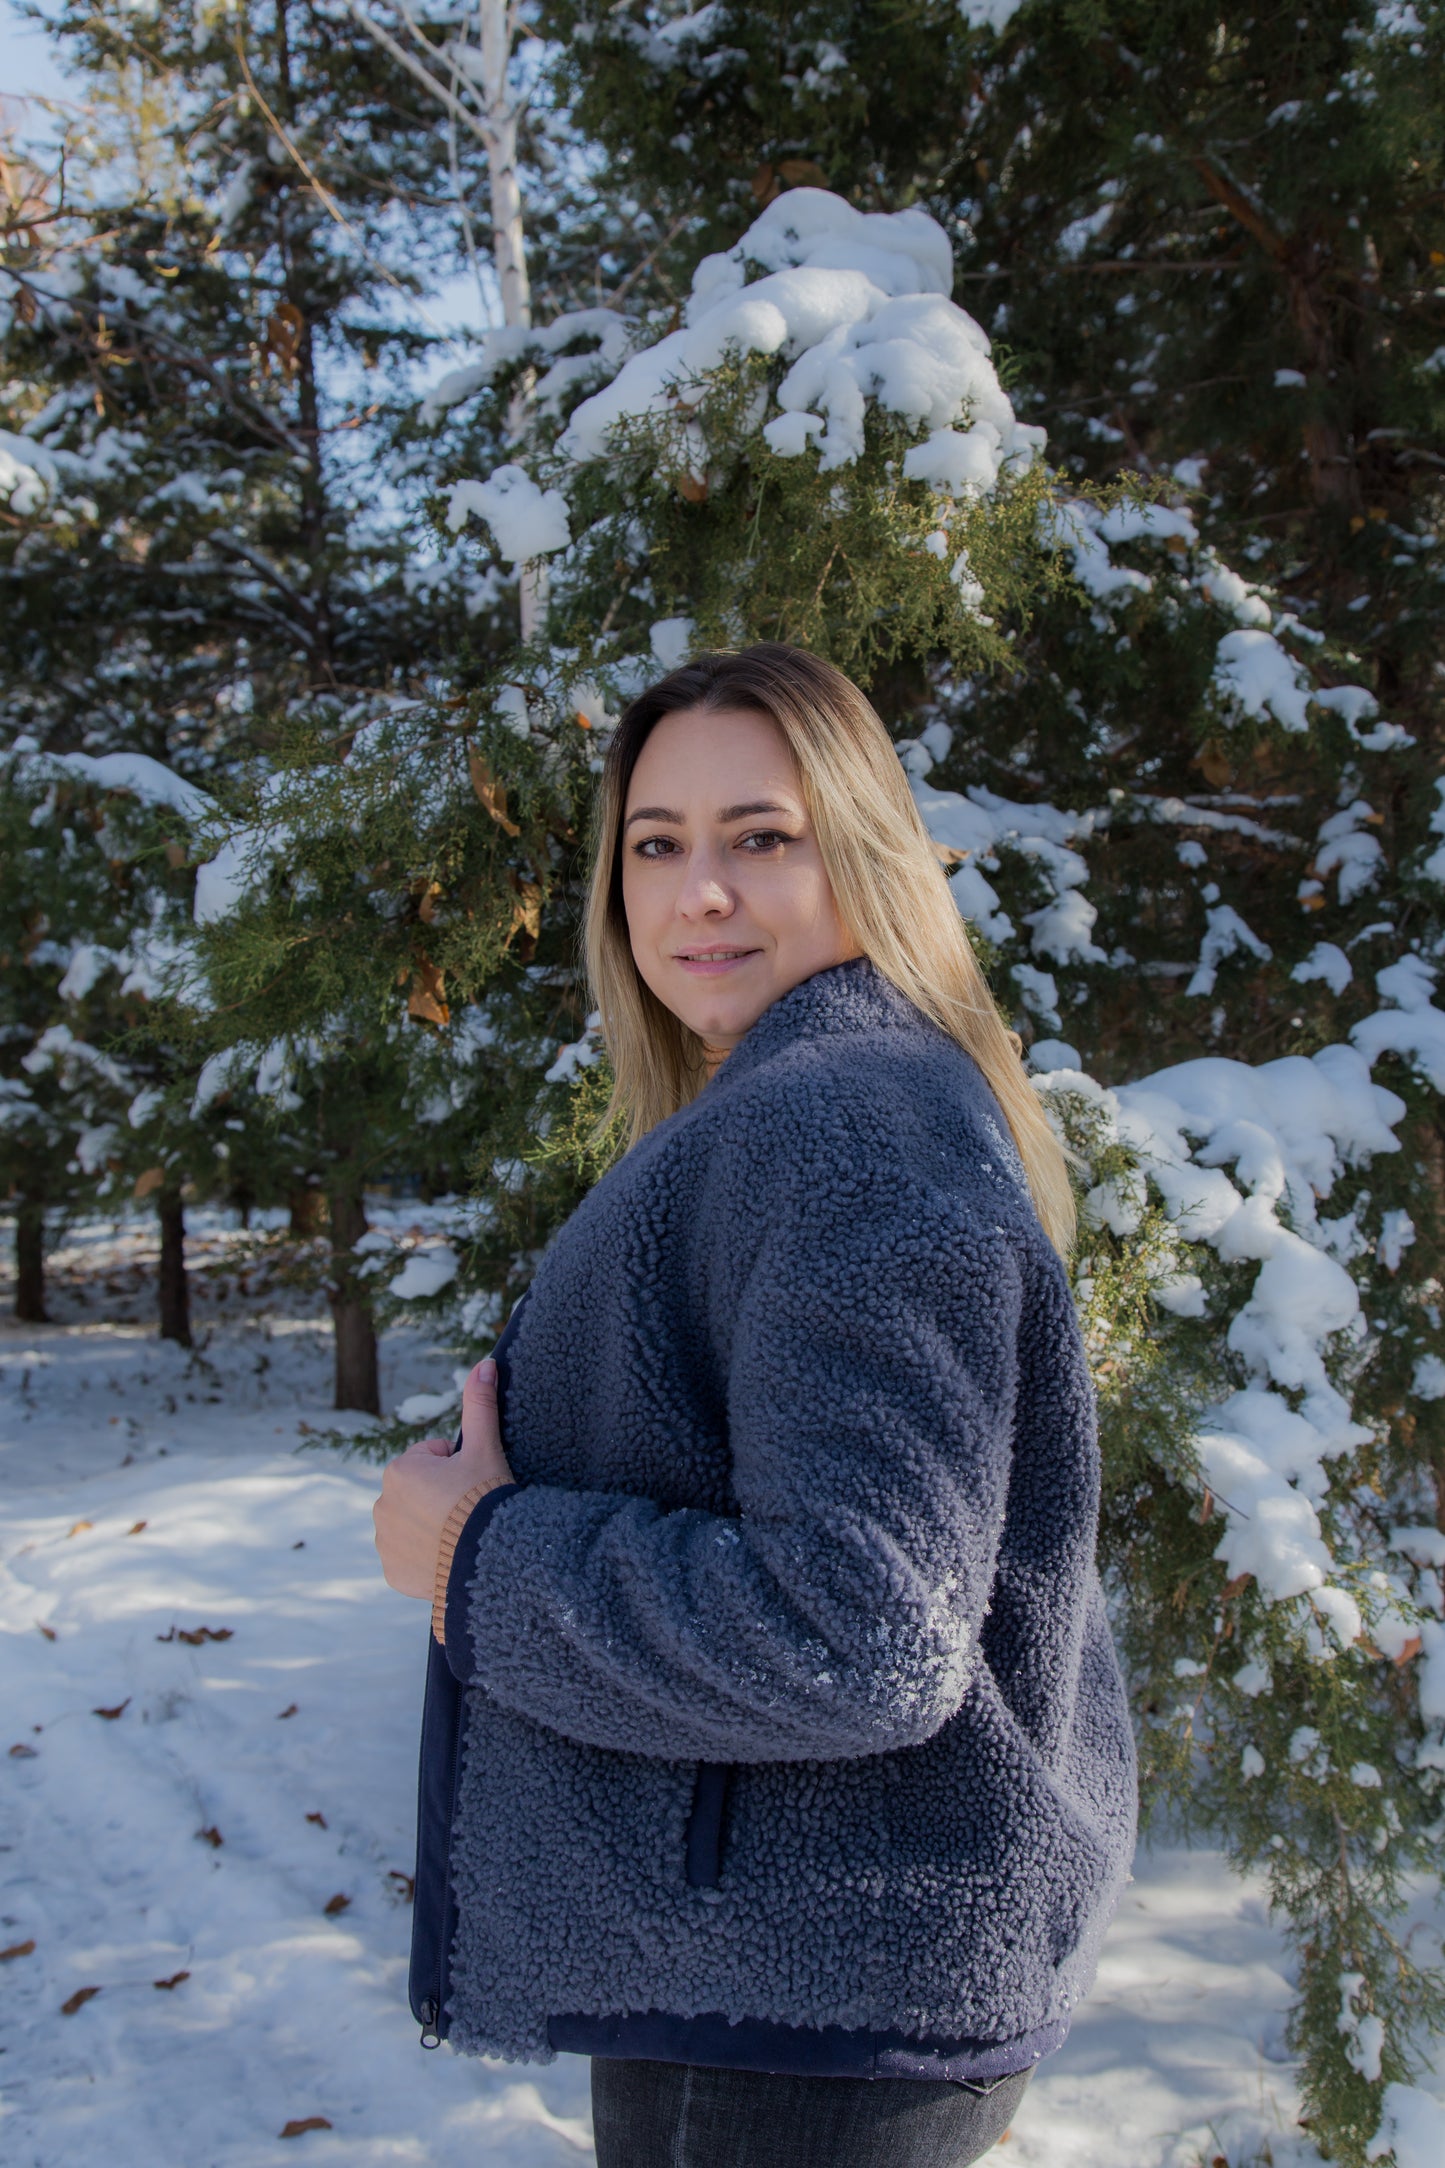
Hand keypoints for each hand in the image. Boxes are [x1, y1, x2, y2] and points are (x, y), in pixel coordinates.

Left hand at [372, 1359, 513, 1598]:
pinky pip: (407, 1557)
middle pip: (419, 1491)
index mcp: (400, 1470)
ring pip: (412, 1523)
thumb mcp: (485, 1449)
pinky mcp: (391, 1571)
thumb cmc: (485, 1499)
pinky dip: (423, 1557)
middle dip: (440, 1496)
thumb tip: (485, 1363)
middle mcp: (381, 1504)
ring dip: (430, 1525)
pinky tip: (447, 1556)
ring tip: (459, 1533)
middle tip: (468, 1509)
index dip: (457, 1468)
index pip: (432, 1458)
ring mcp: (384, 1541)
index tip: (471, 1484)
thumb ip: (480, 1404)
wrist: (488, 1560)